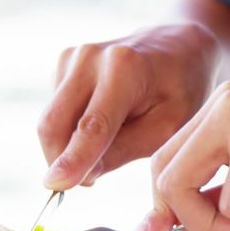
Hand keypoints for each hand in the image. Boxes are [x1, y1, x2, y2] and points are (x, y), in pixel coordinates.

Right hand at [38, 23, 220, 189]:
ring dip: (68, 146)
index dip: (72, 158)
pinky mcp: (63, 62)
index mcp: (124, 69)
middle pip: (54, 123)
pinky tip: (102, 120)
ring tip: (110, 141)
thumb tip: (81, 176)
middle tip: (90, 180)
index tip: (54, 185)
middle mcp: (90, 58)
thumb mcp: (166, 128)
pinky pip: (56, 111)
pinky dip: (71, 128)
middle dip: (60, 161)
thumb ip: (123, 151)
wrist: (176, 45)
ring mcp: (72, 57)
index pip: (91, 126)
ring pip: (51, 121)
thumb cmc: (178, 90)